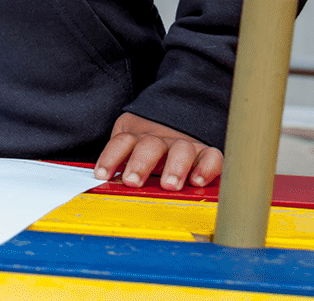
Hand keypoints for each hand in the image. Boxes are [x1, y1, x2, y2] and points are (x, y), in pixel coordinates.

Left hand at [93, 112, 222, 189]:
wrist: (173, 125)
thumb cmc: (146, 152)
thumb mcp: (128, 154)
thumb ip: (119, 168)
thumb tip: (104, 187)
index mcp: (138, 138)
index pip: (122, 142)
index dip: (111, 157)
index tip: (102, 175)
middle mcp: (161, 141)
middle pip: (149, 145)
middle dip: (140, 163)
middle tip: (132, 181)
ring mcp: (184, 146)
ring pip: (181, 149)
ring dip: (174, 167)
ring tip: (169, 185)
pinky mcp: (205, 154)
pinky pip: (211, 155)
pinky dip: (206, 167)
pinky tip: (198, 181)